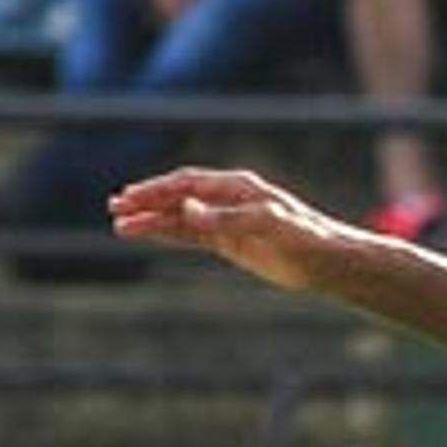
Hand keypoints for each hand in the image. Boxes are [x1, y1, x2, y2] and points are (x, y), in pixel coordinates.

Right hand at [109, 167, 367, 293]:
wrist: (330, 262)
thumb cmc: (306, 238)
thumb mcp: (269, 226)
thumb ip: (228, 219)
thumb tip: (188, 211)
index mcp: (238, 187)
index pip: (188, 184)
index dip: (158, 190)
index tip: (131, 198)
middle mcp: (229, 199)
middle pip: (178, 196)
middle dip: (147, 201)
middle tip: (115, 207)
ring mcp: (227, 220)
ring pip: (181, 218)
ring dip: (152, 220)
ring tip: (121, 226)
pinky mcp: (231, 242)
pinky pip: (192, 235)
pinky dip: (169, 234)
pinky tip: (147, 234)